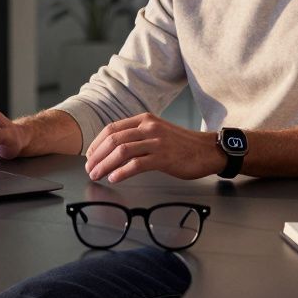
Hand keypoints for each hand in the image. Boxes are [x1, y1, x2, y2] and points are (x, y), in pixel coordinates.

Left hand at [84, 113, 224, 183]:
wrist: (208, 150)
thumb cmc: (182, 145)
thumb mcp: (157, 132)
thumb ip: (137, 136)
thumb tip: (112, 149)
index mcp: (144, 119)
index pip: (111, 129)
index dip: (96, 144)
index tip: (90, 156)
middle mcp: (149, 127)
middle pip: (113, 139)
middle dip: (97, 156)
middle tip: (90, 168)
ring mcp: (156, 141)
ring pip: (122, 151)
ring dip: (105, 165)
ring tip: (98, 175)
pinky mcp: (164, 157)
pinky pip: (137, 164)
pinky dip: (122, 172)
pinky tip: (115, 178)